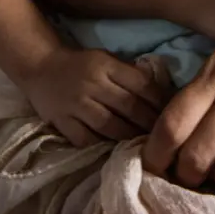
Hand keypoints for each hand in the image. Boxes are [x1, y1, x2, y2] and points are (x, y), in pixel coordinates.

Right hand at [16, 45, 169, 146]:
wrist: (40, 67)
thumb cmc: (81, 64)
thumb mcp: (106, 59)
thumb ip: (129, 75)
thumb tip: (161, 93)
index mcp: (105, 65)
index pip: (140, 84)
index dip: (160, 100)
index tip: (173, 113)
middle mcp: (92, 84)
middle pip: (128, 106)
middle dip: (150, 123)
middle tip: (166, 137)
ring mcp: (76, 104)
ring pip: (110, 126)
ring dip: (130, 138)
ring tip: (146, 149)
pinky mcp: (62, 122)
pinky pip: (86, 140)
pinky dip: (103, 147)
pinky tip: (116, 154)